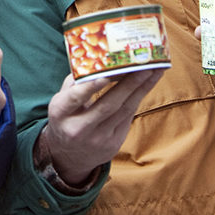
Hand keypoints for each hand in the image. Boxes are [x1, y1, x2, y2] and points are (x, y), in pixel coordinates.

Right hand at [40, 68, 162, 185]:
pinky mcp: (113, 144)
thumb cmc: (66, 117)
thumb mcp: (61, 101)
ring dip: (141, 89)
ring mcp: (97, 139)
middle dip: (129, 84)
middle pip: (107, 105)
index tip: (107, 74)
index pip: (76, 98)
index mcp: (60, 113)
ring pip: (123, 110)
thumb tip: (99, 60)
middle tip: (144, 66)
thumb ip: (76, 82)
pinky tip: (147, 84)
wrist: (69, 155)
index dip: (91, 86)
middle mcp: (78, 128)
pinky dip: (138, 98)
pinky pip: (128, 117)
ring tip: (155, 71)